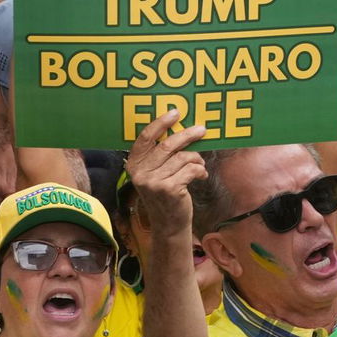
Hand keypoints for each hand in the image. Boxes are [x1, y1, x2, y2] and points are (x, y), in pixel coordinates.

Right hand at [126, 109, 208, 230]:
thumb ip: (160, 155)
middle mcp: (140, 173)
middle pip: (167, 145)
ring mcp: (154, 182)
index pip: (144, 138)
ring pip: (183, 157)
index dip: (160, 123)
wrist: (169, 225)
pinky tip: (201, 176)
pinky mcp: (169, 189)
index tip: (176, 112)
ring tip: (200, 164)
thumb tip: (180, 129)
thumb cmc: (165, 194)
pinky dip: (200, 170)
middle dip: (188, 135)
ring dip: (196, 159)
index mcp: (134, 165)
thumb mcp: (155, 174)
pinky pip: (192, 169)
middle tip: (202, 130)